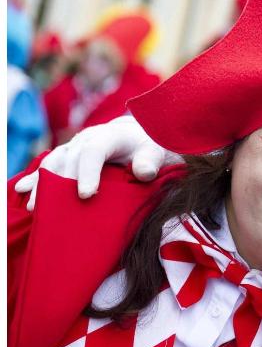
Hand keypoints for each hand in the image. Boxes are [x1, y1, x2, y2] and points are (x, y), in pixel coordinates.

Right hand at [12, 114, 178, 208]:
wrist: (135, 135)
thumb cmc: (146, 148)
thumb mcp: (154, 152)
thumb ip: (150, 162)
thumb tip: (144, 173)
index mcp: (107, 136)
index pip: (94, 153)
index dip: (88, 173)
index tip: (85, 195)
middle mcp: (86, 139)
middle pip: (68, 161)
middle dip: (60, 185)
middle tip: (54, 210)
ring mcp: (73, 147)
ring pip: (54, 164)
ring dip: (43, 185)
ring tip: (36, 207)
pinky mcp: (66, 155)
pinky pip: (47, 166)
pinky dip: (34, 178)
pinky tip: (21, 190)